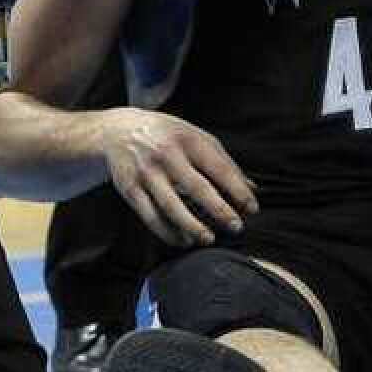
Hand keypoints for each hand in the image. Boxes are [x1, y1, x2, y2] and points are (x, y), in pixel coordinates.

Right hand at [101, 108, 257, 247]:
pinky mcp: (130, 189)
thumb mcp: (196, 137)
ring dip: (193, 227)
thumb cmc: (168, 136)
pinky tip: (183, 240)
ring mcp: (147, 173)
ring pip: (172, 207)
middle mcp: (167, 155)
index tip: (252, 209)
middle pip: (197, 188)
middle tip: (237, 228)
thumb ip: (224, 162)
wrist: (119, 130)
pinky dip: (168, 232)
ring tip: (210, 239)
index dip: (237, 190)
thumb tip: (252, 189)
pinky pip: (150, 217)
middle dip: (220, 210)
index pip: (219, 167)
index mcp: (189, 140)